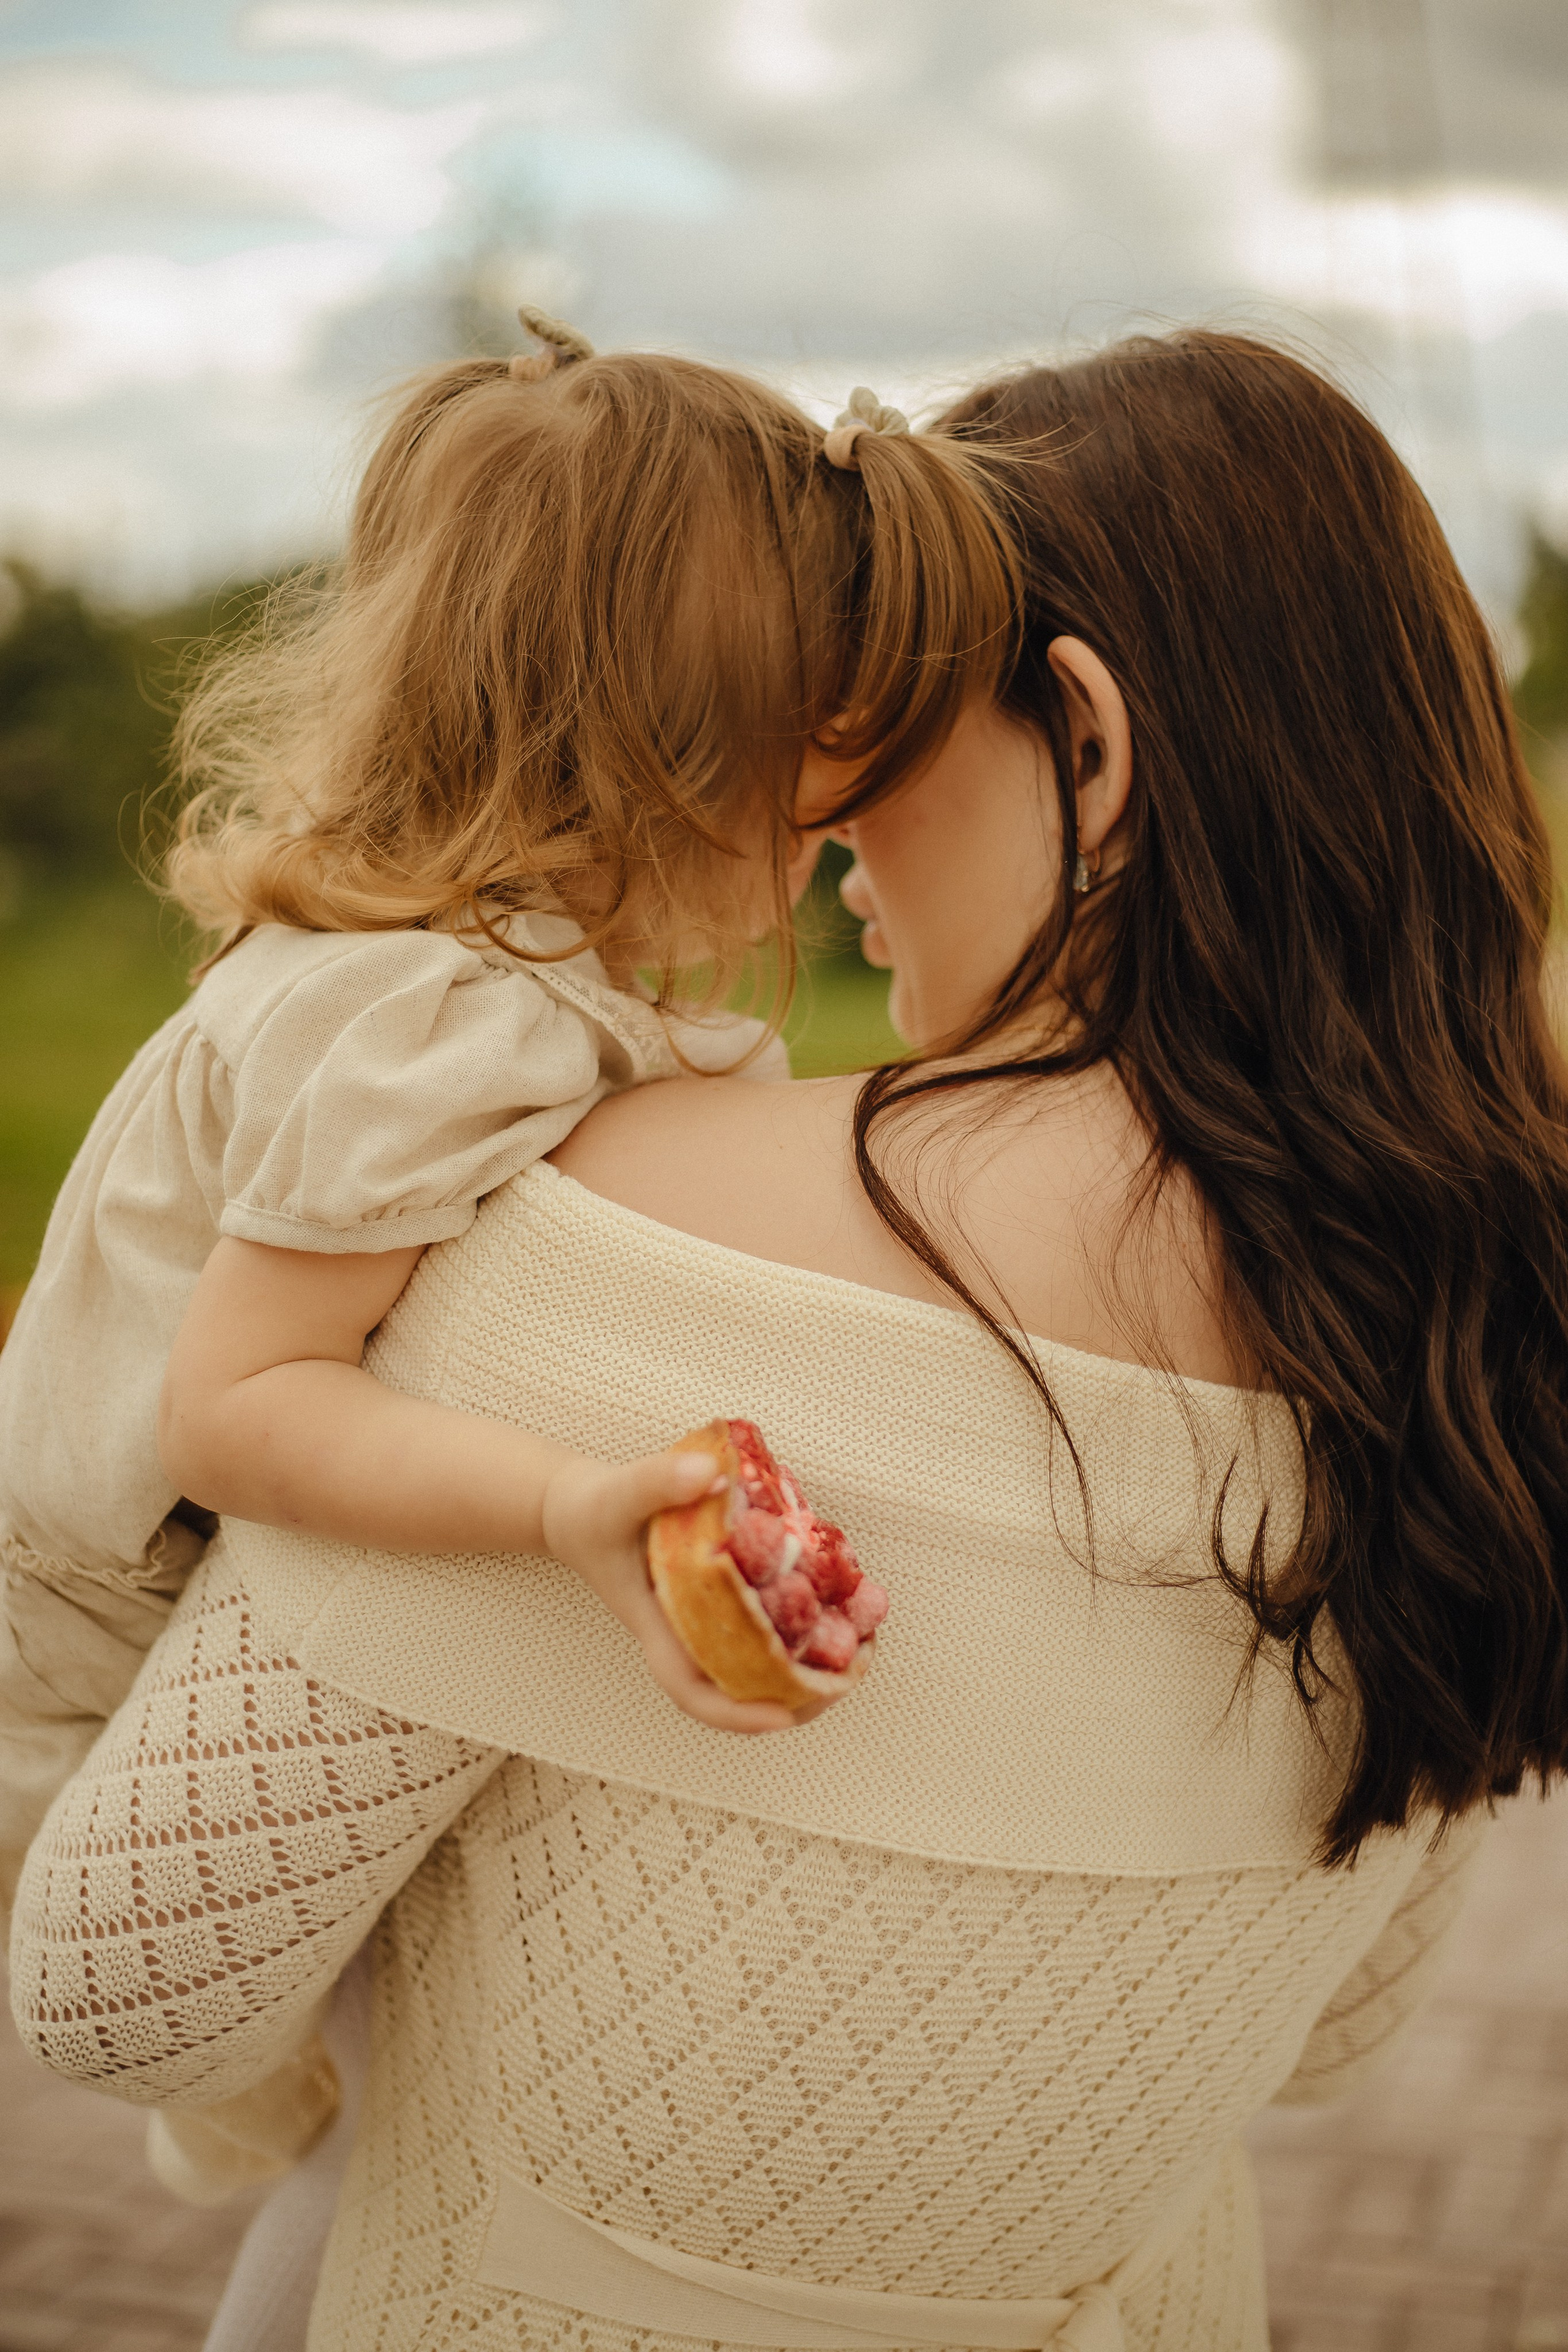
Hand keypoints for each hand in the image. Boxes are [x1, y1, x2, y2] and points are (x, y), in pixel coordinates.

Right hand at [541, 1449, 836, 1735]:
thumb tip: (712, 1475)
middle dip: (794, 1698)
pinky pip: (762, 1624)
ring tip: (858, 1649)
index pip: (691, 1690)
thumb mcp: (616, 1495)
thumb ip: (657, 1483)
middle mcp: (686, 1635)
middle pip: (738, 1690)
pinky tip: (835, 1600)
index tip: (783, 1718)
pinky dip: (800, 1621)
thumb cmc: (593, 1512)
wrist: (579, 1510)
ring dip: (807, 1664)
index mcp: (658, 1628)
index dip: (736, 1713)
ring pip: (757, 1663)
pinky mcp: (720, 1599)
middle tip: (848, 1681)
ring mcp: (705, 1621)